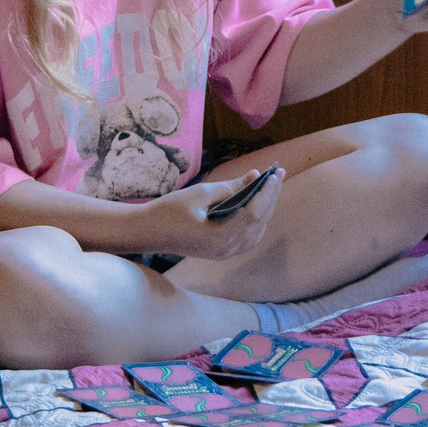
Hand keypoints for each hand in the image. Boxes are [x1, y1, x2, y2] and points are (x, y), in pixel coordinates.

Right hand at [131, 168, 284, 261]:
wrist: (149, 232)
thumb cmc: (170, 210)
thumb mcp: (201, 194)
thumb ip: (231, 187)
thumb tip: (255, 176)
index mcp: (221, 236)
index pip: (254, 213)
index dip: (267, 192)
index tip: (274, 173)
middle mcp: (227, 248)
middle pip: (259, 222)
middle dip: (270, 196)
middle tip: (278, 173)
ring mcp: (225, 253)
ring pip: (257, 231)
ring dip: (265, 208)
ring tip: (270, 186)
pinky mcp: (222, 252)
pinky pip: (248, 238)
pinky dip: (256, 221)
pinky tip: (258, 205)